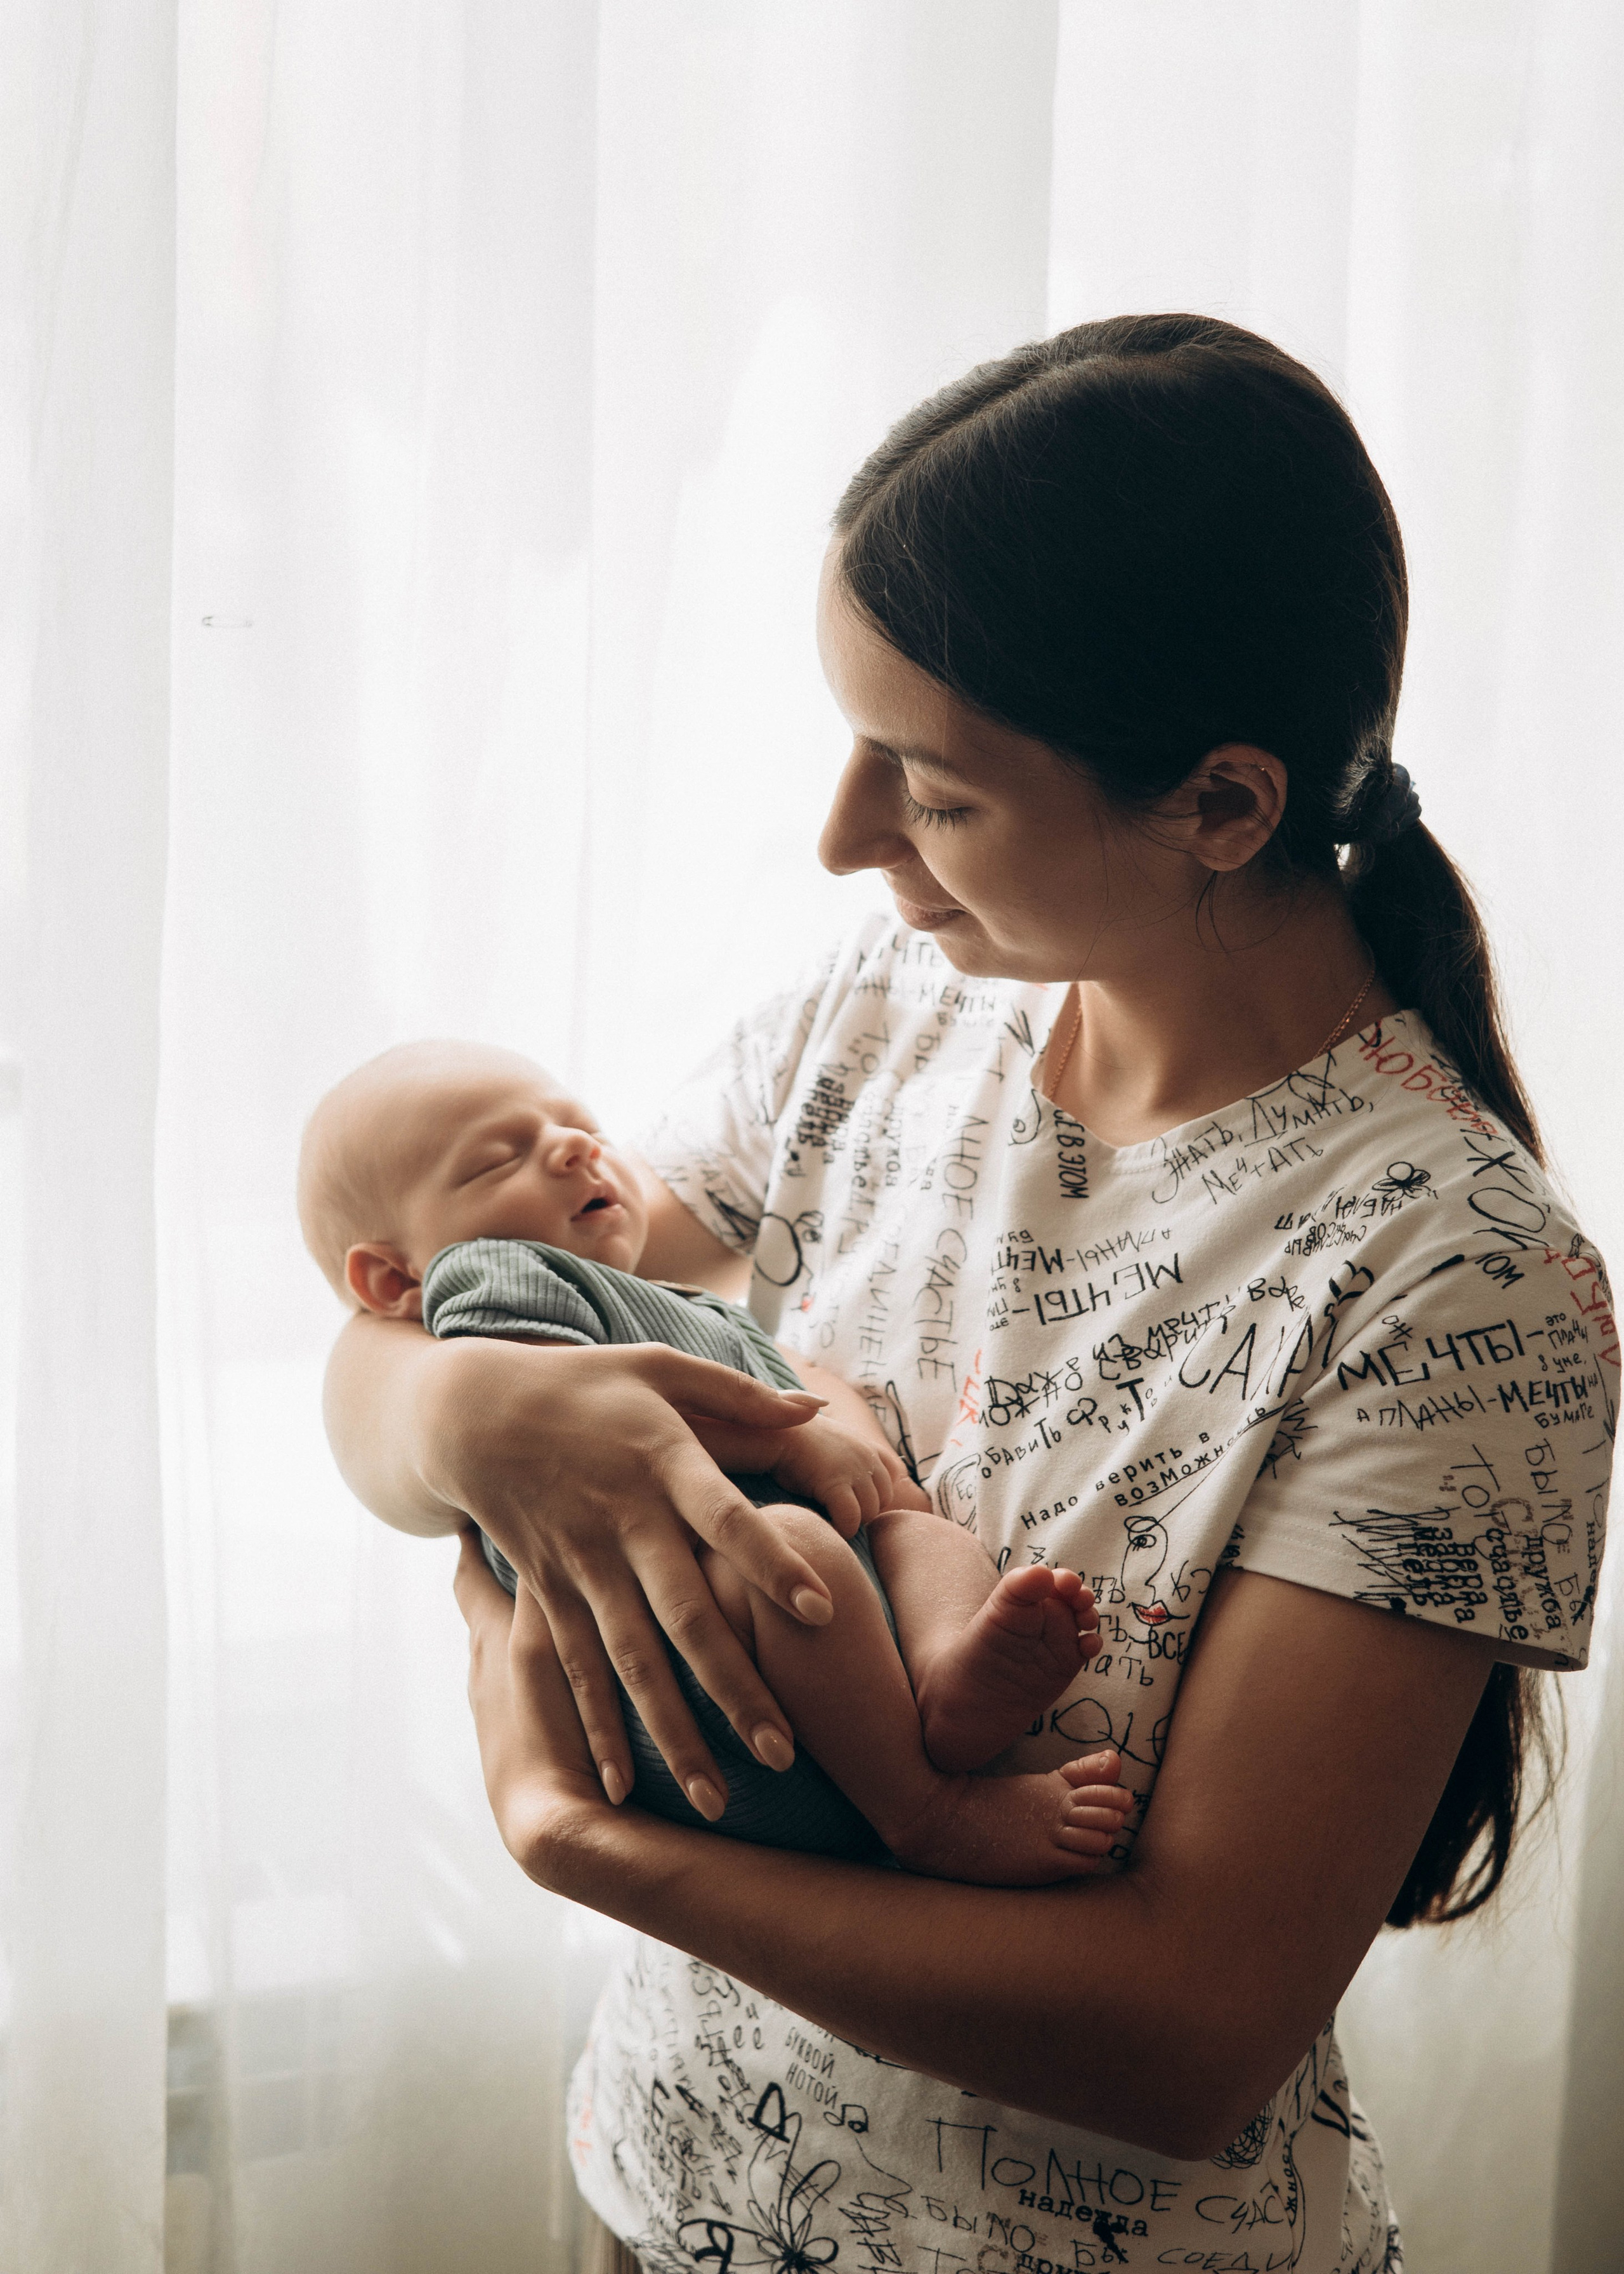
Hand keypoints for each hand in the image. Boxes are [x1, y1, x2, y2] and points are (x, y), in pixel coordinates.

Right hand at [419, 1336, 838, 1818]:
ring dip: (674, 1733)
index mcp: (661, 1462)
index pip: (725, 1517)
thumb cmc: (586, 1386)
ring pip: (632, 1662)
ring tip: (721, 1801)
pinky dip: (599, 1730)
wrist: (470, 1414)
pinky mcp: (548, 1595)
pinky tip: (626, 1787)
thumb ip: (741, 1393)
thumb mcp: (659, 1366)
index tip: (824, 1610)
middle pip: (683, 1614)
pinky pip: (577, 1672)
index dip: (771, 1562)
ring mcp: (581, 1566)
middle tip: (784, 1754)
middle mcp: (622, 1522)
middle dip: (734, 1687)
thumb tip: (817, 1410)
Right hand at [764, 1414, 930, 1535]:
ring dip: (853, 1522)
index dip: (873, 1496)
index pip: (890, 1479)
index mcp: (867, 1447)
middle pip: (883, 1499)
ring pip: (870, 1511)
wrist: (773, 1431)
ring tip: (831, 1522)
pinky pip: (851, 1518)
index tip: (853, 1504)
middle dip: (864, 1512)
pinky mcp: (836, 1484)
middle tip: (839, 1517)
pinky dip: (843, 1529)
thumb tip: (852, 1481)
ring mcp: (854, 1470)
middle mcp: (866, 1457)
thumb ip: (846, 1458)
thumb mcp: (830, 1443)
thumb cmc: (795, 1440)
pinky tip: (827, 1528)